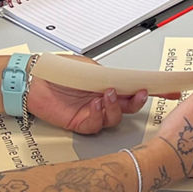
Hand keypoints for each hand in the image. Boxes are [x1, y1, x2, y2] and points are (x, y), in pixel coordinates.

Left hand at [28, 56, 150, 134]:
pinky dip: (98, 115)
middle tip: (139, 94)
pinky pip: (95, 124)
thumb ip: (106, 75)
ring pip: (113, 118)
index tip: (156, 88)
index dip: (142, 91)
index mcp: (105, 85)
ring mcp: (91, 112)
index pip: (128, 90)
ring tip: (107, 95)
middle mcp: (100, 100)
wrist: (35, 80)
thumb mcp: (88, 67)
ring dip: (114, 107)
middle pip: (126, 107)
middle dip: (135, 102)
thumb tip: (121, 80)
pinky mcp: (79, 122)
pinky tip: (95, 105)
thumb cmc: (58, 70)